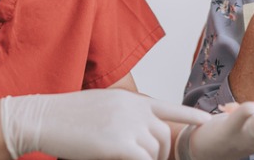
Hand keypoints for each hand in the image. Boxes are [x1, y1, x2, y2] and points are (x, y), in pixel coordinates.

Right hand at [0, 89, 210, 159]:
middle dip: (161, 155)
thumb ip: (126, 112)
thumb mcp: (104, 104)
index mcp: (133, 99)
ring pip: (154, 152)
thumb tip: (139, 126)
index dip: (191, 116)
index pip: (171, 107)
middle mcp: (135, 109)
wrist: (44, 117)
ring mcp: (128, 126)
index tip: (208, 122)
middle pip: (164, 137)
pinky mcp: (119, 144)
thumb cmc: (68, 114)